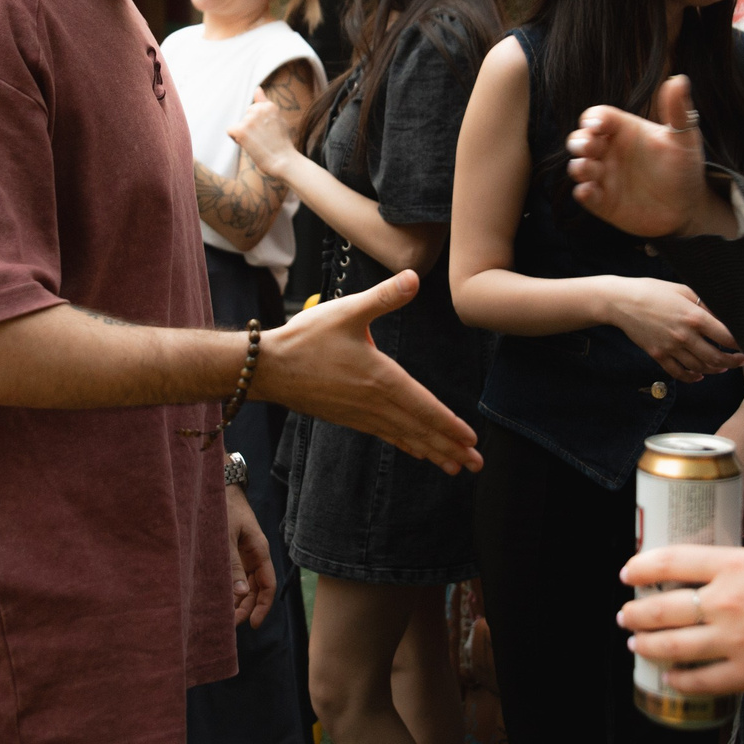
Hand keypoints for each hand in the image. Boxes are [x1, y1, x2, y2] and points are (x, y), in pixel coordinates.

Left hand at [225, 484, 276, 629]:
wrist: (217, 485)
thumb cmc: (223, 507)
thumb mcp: (226, 536)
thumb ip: (232, 564)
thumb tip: (240, 594)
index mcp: (258, 551)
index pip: (267, 585)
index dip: (262, 606)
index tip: (253, 624)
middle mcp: (253, 554)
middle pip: (255, 589)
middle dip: (246, 607)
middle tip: (229, 624)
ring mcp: (243, 552)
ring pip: (244, 583)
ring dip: (237, 599)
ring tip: (222, 614)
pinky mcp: (232, 549)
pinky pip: (234, 573)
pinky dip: (229, 586)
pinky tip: (217, 596)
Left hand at [227, 90, 300, 178]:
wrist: (284, 162)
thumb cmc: (281, 144)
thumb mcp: (277, 119)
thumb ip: (265, 104)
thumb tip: (257, 88)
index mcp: (269, 105)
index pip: (254, 110)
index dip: (259, 123)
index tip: (269, 133)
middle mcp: (259, 109)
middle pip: (246, 116)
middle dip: (251, 127)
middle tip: (264, 139)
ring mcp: (249, 119)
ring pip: (239, 125)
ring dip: (245, 134)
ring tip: (259, 143)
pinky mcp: (241, 130)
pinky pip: (231, 131)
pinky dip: (236, 139)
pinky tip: (248, 145)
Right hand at [252, 271, 483, 473]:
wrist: (268, 368)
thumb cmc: (306, 338)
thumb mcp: (347, 311)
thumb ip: (384, 296)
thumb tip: (414, 277)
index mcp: (380, 379)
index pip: (423, 406)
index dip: (449, 424)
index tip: (471, 441)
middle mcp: (374, 403)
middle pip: (419, 429)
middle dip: (450, 447)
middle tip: (476, 466)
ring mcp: (361, 415)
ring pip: (404, 437)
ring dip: (432, 451)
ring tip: (455, 467)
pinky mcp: (349, 418)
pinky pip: (386, 436)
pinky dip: (406, 445)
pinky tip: (417, 451)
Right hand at [567, 77, 733, 238]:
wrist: (689, 206)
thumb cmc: (685, 167)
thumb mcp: (684, 138)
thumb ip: (678, 110)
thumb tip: (679, 80)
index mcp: (624, 130)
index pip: (599, 116)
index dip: (593, 118)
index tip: (597, 125)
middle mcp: (610, 151)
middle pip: (580, 139)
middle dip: (579, 141)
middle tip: (589, 146)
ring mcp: (604, 177)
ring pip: (579, 167)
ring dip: (579, 166)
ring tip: (590, 168)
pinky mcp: (603, 201)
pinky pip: (584, 195)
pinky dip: (583, 193)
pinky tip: (590, 191)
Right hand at [598, 277, 743, 380]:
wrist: (621, 302)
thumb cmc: (653, 290)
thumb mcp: (682, 289)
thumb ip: (705, 303)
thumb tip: (724, 314)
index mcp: (693, 317)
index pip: (726, 336)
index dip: (740, 343)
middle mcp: (684, 336)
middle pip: (716, 357)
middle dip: (733, 362)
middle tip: (742, 361)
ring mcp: (670, 348)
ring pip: (700, 368)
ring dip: (715, 370)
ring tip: (723, 367)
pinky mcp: (658, 355)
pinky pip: (679, 373)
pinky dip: (692, 377)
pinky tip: (700, 375)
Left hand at [617, 545, 743, 696]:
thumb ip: (743, 570)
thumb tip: (713, 580)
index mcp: (737, 565)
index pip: (672, 560)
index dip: (641, 567)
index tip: (628, 572)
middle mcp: (728, 601)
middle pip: (662, 607)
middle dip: (636, 613)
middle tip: (626, 615)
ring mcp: (734, 640)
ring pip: (671, 645)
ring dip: (646, 645)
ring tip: (636, 645)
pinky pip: (699, 680)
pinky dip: (679, 679)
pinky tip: (671, 677)